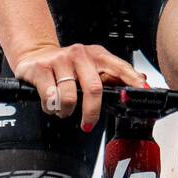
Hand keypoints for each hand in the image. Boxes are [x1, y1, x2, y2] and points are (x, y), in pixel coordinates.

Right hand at [11, 42, 144, 131]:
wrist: (35, 56)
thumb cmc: (66, 66)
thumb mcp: (90, 67)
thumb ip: (112, 77)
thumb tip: (140, 84)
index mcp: (96, 55)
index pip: (119, 67)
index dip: (132, 80)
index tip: (143, 92)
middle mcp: (79, 54)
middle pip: (94, 88)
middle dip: (91, 112)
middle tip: (88, 124)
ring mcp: (59, 60)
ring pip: (69, 97)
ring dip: (66, 111)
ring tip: (63, 110)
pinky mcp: (40, 68)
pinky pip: (50, 97)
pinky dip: (51, 108)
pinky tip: (51, 104)